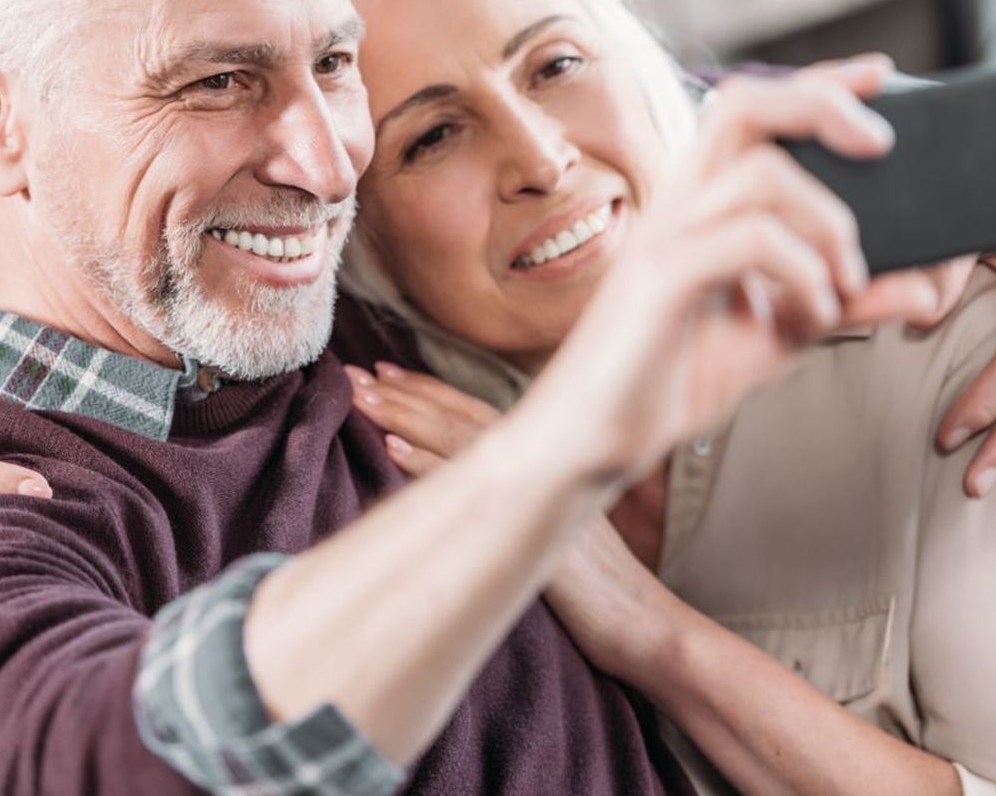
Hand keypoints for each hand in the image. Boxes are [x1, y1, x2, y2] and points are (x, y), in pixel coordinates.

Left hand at [343, 362, 679, 678]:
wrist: (641, 623)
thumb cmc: (602, 588)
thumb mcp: (557, 526)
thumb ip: (521, 498)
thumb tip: (470, 489)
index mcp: (545, 457)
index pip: (474, 410)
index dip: (429, 389)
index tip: (384, 372)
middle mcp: (541, 461)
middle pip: (461, 414)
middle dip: (406, 392)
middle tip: (353, 372)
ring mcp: (537, 488)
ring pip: (460, 438)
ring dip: (406, 416)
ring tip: (362, 398)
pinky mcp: (528, 523)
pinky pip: (471, 484)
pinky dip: (429, 463)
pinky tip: (392, 450)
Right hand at [527, 63, 942, 485]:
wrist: (592, 439)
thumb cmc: (672, 378)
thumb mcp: (779, 336)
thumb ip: (846, 303)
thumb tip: (926, 286)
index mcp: (698, 203)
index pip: (752, 110)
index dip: (819, 83)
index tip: (881, 75)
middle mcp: (677, 204)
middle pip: (745, 105)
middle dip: (823, 107)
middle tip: (881, 146)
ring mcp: (665, 237)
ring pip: (761, 174)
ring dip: (829, 222)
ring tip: (847, 281)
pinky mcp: (662, 280)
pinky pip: (749, 242)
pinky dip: (803, 274)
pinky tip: (813, 315)